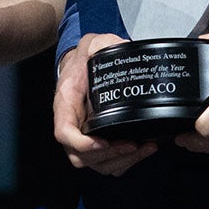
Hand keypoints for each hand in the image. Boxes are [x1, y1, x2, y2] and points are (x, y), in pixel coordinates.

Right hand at [53, 32, 158, 176]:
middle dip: (109, 155)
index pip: (65, 133)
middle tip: (134, 144)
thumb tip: (124, 46)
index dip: (82, 144)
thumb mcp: (93, 44)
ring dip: (119, 162)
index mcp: (65, 104)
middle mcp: (71, 124)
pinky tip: (142, 150)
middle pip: (81, 156)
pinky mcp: (96, 139)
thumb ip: (104, 44)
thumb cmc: (86, 58)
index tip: (104, 142)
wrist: (81, 63)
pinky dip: (123, 162)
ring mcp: (82, 135)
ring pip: (95, 164)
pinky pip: (105, 161)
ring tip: (144, 148)